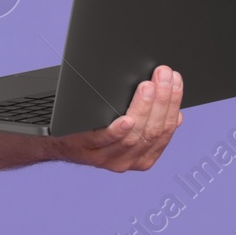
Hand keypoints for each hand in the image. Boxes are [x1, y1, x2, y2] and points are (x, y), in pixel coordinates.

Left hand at [48, 65, 183, 171]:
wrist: (60, 140)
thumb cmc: (96, 127)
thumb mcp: (127, 124)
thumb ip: (149, 120)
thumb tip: (174, 111)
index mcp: (145, 154)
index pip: (166, 128)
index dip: (173, 103)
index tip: (175, 80)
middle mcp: (130, 159)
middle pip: (153, 130)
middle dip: (162, 100)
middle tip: (163, 75)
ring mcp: (109, 158)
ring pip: (134, 135)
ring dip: (144, 109)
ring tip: (148, 87)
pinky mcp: (89, 151)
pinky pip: (106, 140)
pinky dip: (119, 130)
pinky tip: (126, 118)